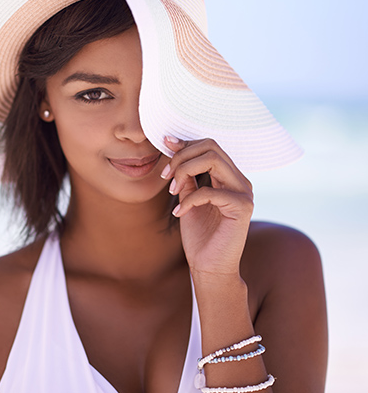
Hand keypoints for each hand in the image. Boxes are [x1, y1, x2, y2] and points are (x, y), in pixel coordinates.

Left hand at [161, 137, 253, 277]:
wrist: (209, 266)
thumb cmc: (199, 235)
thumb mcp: (187, 197)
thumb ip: (186, 175)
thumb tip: (172, 145)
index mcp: (229, 176)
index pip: (209, 146)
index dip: (185, 144)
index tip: (165, 145)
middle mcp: (240, 180)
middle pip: (211, 147)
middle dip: (182, 157)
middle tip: (166, 176)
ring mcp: (244, 193)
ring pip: (213, 160)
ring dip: (185, 171)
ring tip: (172, 190)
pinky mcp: (242, 208)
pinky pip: (210, 191)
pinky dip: (189, 200)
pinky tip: (179, 213)